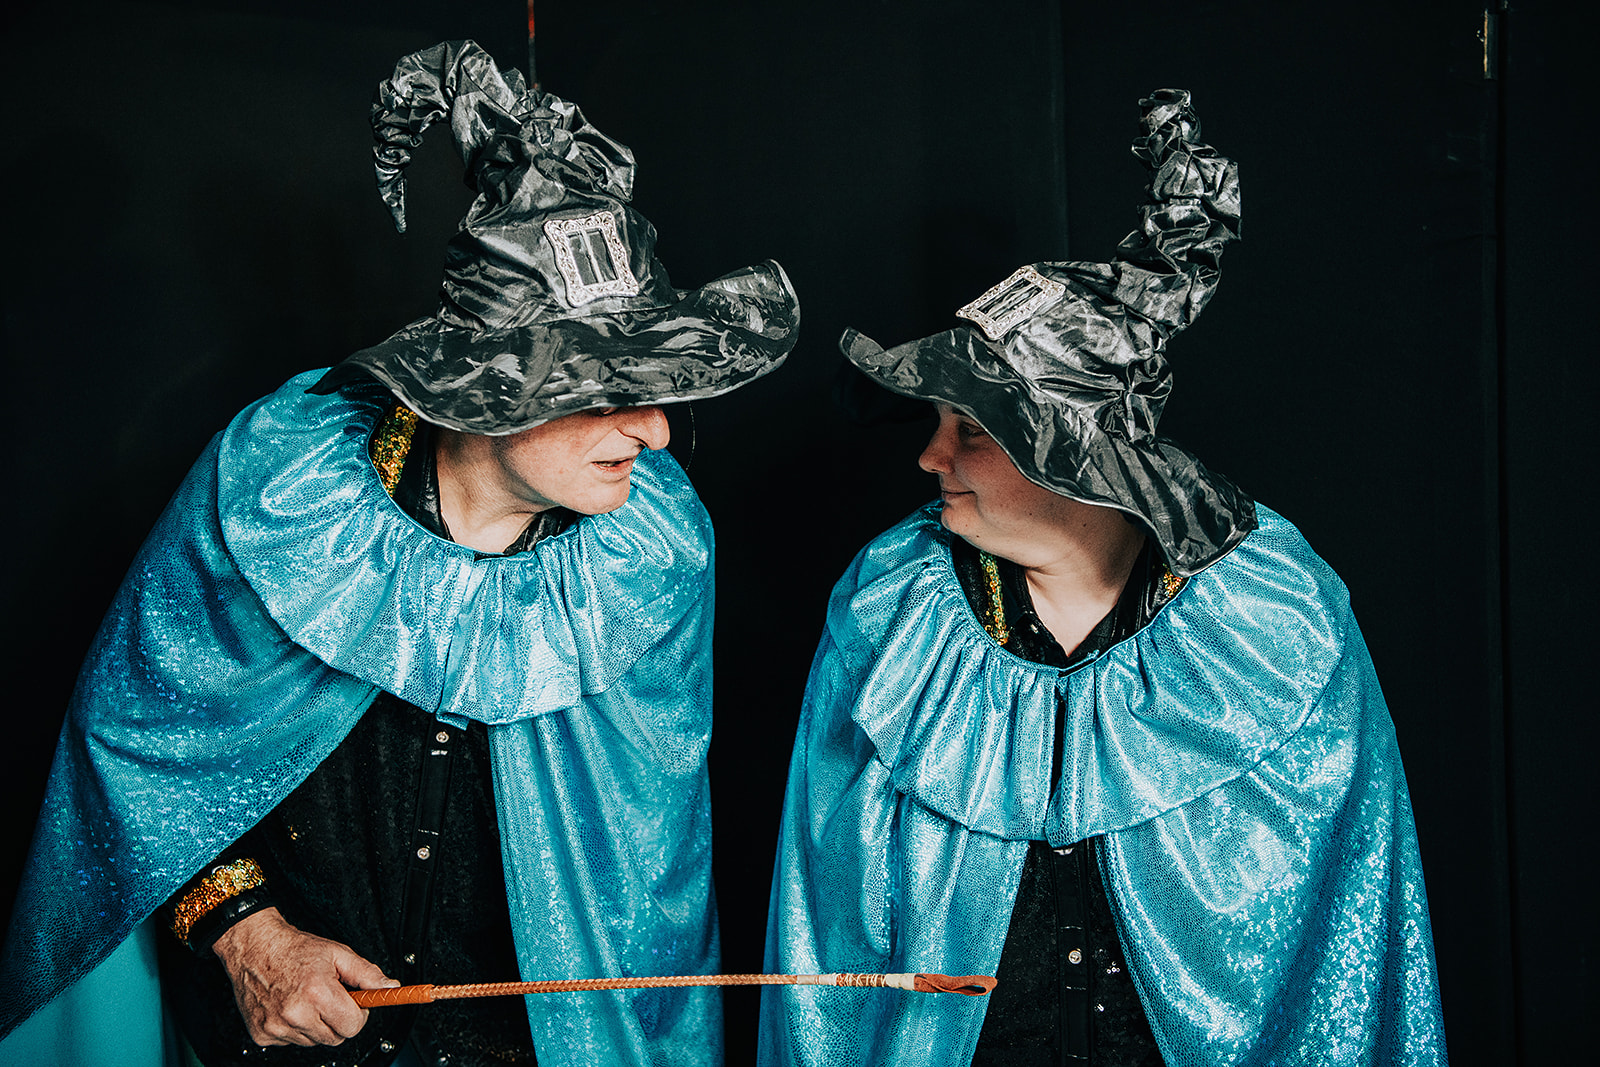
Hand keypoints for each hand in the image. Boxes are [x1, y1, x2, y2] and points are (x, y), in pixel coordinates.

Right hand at [210, 906, 399, 1045]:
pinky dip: (294, 1028)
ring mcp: (276, 1027)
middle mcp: (294, 1013)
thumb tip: (389, 988)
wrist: (254, 947)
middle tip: (329, 997)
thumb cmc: (294, 949)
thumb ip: (367, 974)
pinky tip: (289, 1007)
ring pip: (313, 1042)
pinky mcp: (262, 1035)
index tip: (354, 1003)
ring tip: (307, 999)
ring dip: (316, 1025)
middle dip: (338, 1020)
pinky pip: (291, 1042)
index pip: (352, 1026)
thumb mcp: (337, 953)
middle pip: (335, 1038)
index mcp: (317, 992)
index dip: (358, 1014)